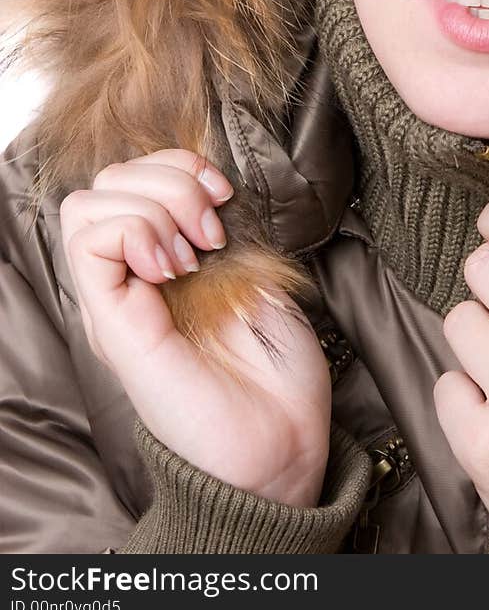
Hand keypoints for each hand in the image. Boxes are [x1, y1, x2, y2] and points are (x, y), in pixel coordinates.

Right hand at [60, 149, 330, 507]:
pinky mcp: (115, 325)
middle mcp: (131, 279)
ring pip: (87, 204)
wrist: (281, 443)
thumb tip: (211, 188)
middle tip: (211, 228)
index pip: (133, 178)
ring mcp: (118, 302)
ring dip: (153, 205)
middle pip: (106, 181)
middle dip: (168, 178)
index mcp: (162, 263)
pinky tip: (175, 267)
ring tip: (194, 252)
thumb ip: (225, 229)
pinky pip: (88, 245)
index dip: (178, 166)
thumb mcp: (257, 276)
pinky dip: (134, 232)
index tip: (225, 196)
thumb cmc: (275, 373)